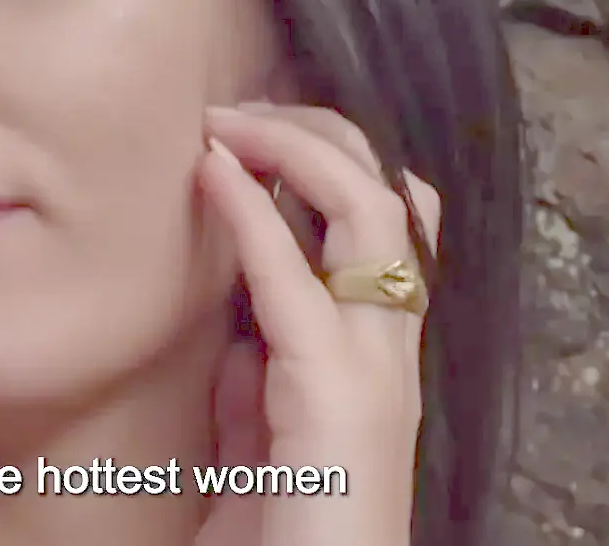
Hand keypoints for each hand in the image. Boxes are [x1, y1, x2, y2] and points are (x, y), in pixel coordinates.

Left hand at [193, 104, 441, 545]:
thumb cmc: (289, 544)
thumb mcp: (264, 453)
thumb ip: (258, 395)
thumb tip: (237, 340)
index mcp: (378, 363)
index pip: (391, 228)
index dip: (332, 163)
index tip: (253, 130)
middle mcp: (392, 354)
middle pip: (392, 199)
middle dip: (320, 134)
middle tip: (241, 107)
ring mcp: (376, 371)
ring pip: (371, 214)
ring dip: (295, 148)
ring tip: (229, 118)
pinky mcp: (335, 397)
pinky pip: (295, 280)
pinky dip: (253, 213)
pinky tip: (215, 170)